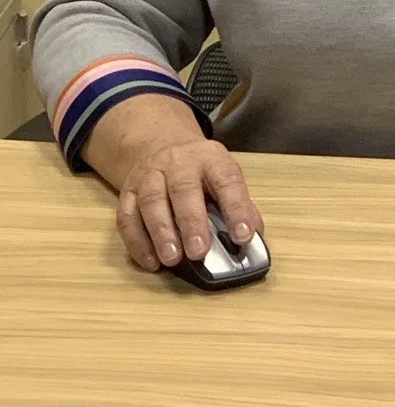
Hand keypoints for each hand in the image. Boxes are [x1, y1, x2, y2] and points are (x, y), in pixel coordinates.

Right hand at [115, 138, 264, 272]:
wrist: (162, 144)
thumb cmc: (200, 171)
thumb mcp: (224, 176)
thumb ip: (240, 204)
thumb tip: (254, 236)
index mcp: (211, 158)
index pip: (227, 180)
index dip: (237, 208)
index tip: (244, 236)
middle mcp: (179, 162)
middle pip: (184, 189)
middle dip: (192, 222)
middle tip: (199, 252)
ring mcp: (150, 174)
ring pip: (152, 201)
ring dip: (162, 232)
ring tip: (173, 259)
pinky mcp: (128, 190)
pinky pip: (127, 216)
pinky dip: (137, 241)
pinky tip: (150, 261)